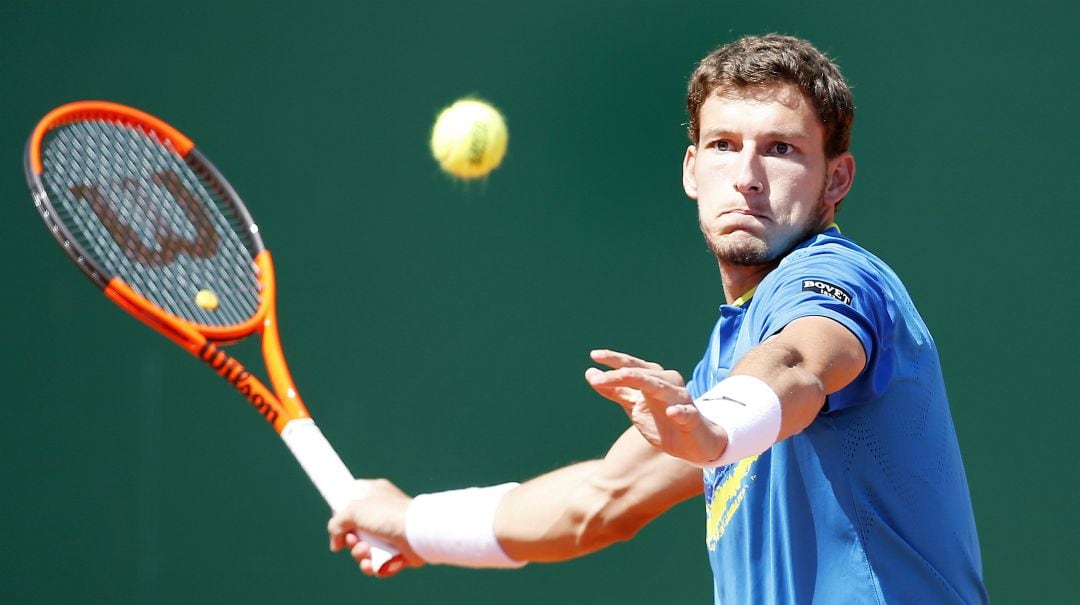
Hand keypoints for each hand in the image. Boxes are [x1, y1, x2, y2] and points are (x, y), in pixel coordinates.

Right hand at [328, 478, 424, 576]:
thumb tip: (336, 543)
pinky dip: (374, 567)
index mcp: (375, 494)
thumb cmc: (388, 515)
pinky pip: (379, 564)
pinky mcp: (398, 552)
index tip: (340, 523)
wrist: (417, 533)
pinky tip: (375, 565)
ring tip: (366, 554)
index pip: (353, 499)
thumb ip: (337, 523)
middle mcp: (383, 512)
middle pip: (356, 530)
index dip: (343, 512)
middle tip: (355, 541)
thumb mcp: (354, 510)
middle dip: (351, 541)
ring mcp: (391, 533)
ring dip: (361, 556)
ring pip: (365, 550)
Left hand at [585, 349, 725, 464]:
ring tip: (625, 375)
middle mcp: (667, 383)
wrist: (693, 444)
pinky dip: (679, 411)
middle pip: (643, 374)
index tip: (594, 355)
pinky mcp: (692, 418)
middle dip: (620, 374)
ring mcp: (680, 400)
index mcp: (652, 379)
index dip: (614, 359)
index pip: (631, 366)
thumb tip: (590, 373)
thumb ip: (614, 390)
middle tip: (598, 378)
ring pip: (662, 387)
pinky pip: (686, 412)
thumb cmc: (662, 420)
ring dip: (644, 381)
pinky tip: (671, 412)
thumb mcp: (634, 405)